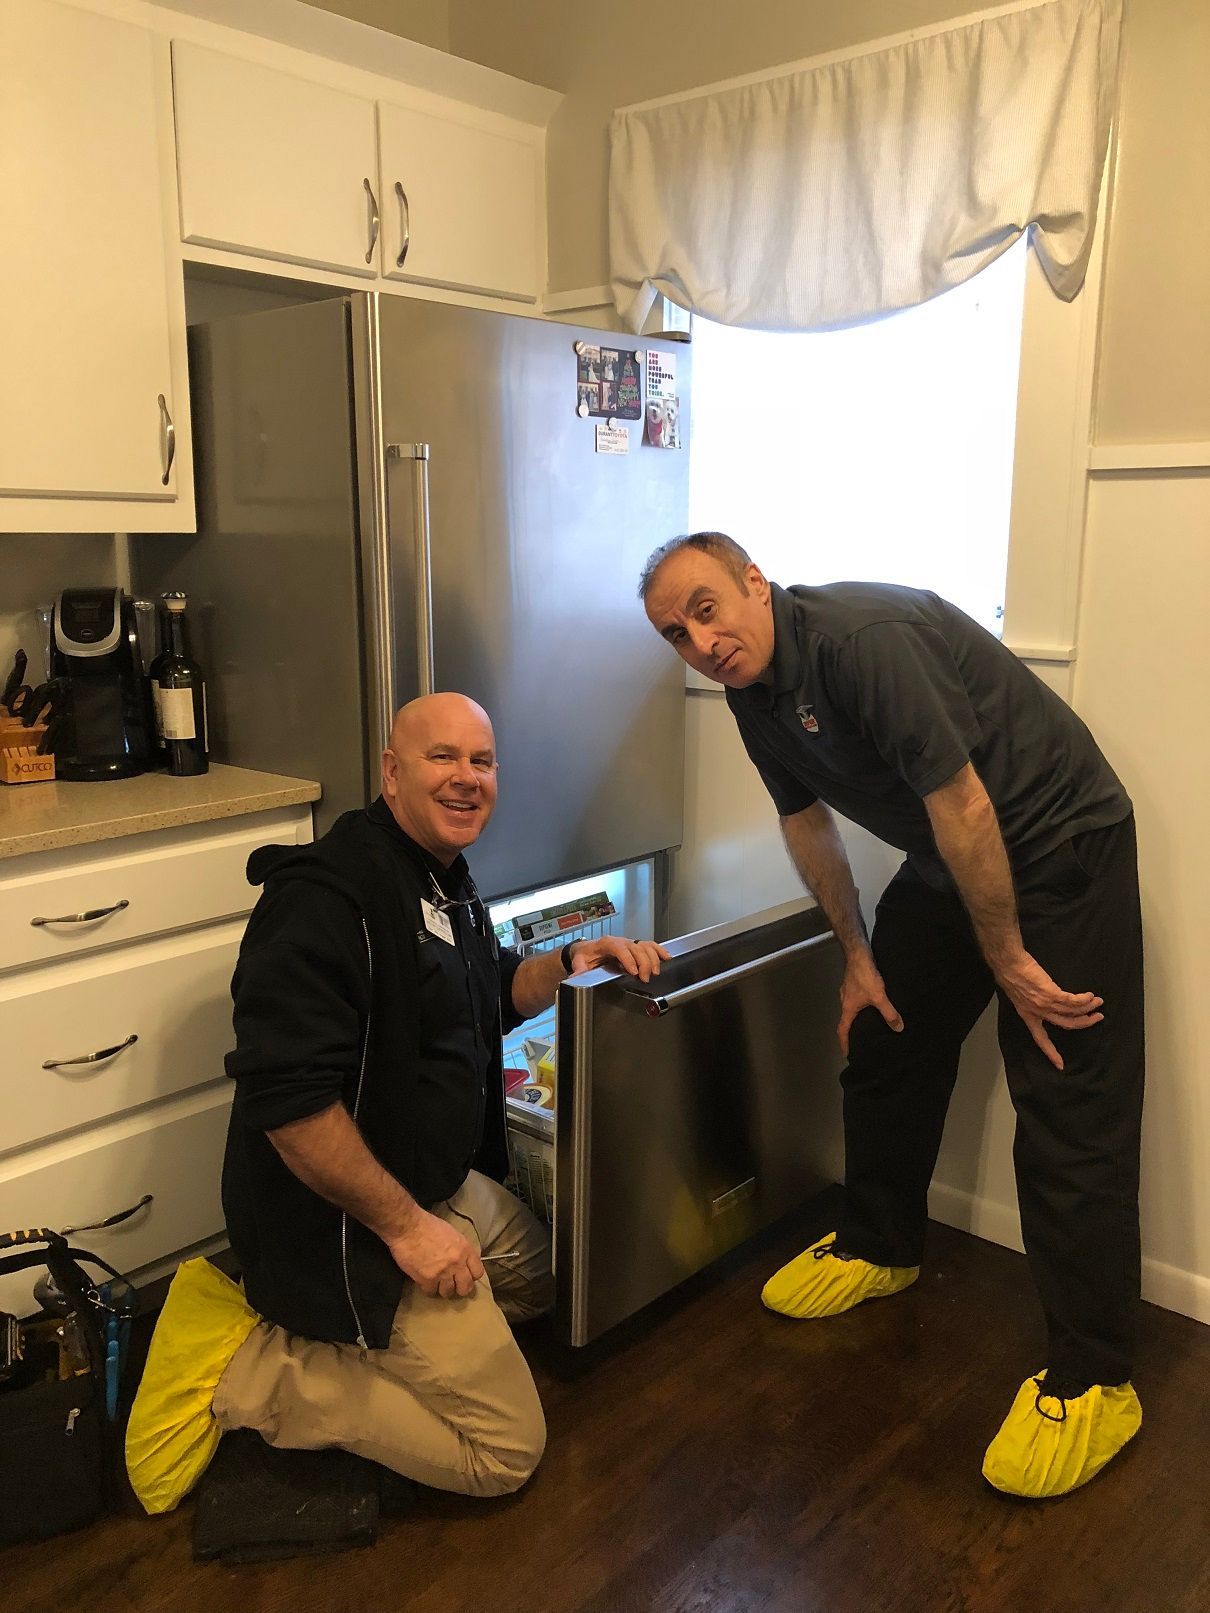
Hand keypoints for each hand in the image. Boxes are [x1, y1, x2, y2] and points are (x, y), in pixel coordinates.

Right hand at [385, 1207, 484, 1298]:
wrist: (408, 1227)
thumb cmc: (428, 1225)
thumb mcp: (451, 1233)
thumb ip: (459, 1249)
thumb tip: (461, 1260)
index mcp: (465, 1249)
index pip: (478, 1272)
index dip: (471, 1276)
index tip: (464, 1276)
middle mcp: (457, 1263)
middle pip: (465, 1287)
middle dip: (460, 1288)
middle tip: (452, 1286)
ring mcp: (443, 1273)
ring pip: (448, 1292)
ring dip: (442, 1289)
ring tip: (437, 1284)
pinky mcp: (427, 1279)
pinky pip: (431, 1292)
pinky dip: (428, 1288)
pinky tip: (425, 1282)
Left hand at [568, 936, 670, 983]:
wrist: (588, 950)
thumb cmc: (586, 955)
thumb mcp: (579, 962)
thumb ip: (579, 970)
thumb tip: (576, 978)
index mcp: (606, 943)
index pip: (619, 948)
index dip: (628, 959)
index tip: (633, 971)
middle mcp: (620, 941)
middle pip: (636, 948)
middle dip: (643, 963)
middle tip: (645, 978)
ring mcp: (629, 943)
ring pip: (645, 946)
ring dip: (653, 958)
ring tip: (655, 972)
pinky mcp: (636, 947)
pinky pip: (650, 945)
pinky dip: (659, 950)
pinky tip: (666, 957)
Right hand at [837, 952, 903, 1056]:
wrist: (858, 953)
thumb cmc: (864, 976)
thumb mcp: (879, 996)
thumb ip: (889, 1013)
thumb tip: (899, 1029)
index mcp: (848, 1008)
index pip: (842, 1030)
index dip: (844, 1043)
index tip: (846, 1054)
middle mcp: (844, 1000)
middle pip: (846, 1020)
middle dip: (851, 1031)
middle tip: (859, 1040)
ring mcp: (848, 990)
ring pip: (851, 1008)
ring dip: (857, 1017)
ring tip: (868, 1023)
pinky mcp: (853, 982)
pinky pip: (856, 998)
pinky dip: (861, 1005)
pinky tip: (871, 1003)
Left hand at [995, 950, 1102, 1070]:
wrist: (1008, 963)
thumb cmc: (1011, 974)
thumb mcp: (1019, 994)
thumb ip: (1032, 1002)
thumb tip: (1044, 1002)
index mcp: (1027, 1016)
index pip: (1040, 1039)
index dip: (1050, 1052)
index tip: (1059, 1065)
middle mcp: (1037, 1013)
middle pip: (1066, 1024)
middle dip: (1084, 1023)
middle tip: (1097, 1018)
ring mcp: (1045, 1004)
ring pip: (1072, 1012)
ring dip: (1088, 1008)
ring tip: (1098, 1003)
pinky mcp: (1051, 993)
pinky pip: (1072, 1001)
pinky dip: (1083, 999)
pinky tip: (1090, 996)